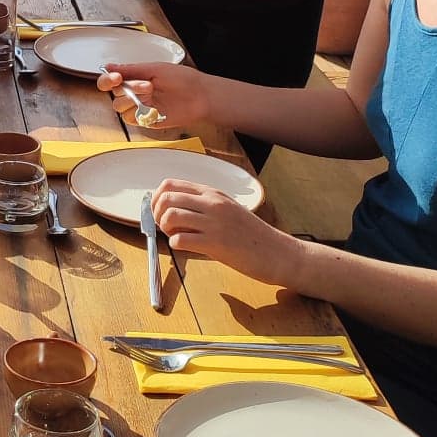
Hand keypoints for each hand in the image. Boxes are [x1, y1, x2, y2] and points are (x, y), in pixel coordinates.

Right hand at [96, 59, 214, 127]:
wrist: (200, 97)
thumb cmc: (184, 80)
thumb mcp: (155, 68)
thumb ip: (130, 69)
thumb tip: (109, 66)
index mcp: (135, 78)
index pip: (111, 80)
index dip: (108, 79)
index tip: (116, 77)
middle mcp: (135, 93)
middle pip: (114, 94)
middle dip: (128, 88)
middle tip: (145, 84)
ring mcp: (140, 107)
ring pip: (120, 107)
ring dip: (132, 100)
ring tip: (151, 93)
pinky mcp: (146, 120)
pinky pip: (131, 119)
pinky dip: (139, 113)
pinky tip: (153, 107)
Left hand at [151, 179, 305, 286]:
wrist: (279, 253)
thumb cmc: (253, 235)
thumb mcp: (229, 210)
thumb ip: (204, 206)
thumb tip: (174, 209)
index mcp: (213, 193)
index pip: (171, 184)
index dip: (157, 198)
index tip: (159, 212)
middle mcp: (212, 204)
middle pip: (166, 198)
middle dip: (156, 214)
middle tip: (165, 227)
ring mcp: (214, 222)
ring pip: (170, 216)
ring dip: (165, 229)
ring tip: (175, 236)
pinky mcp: (216, 243)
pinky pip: (181, 239)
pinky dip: (176, 244)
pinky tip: (185, 247)